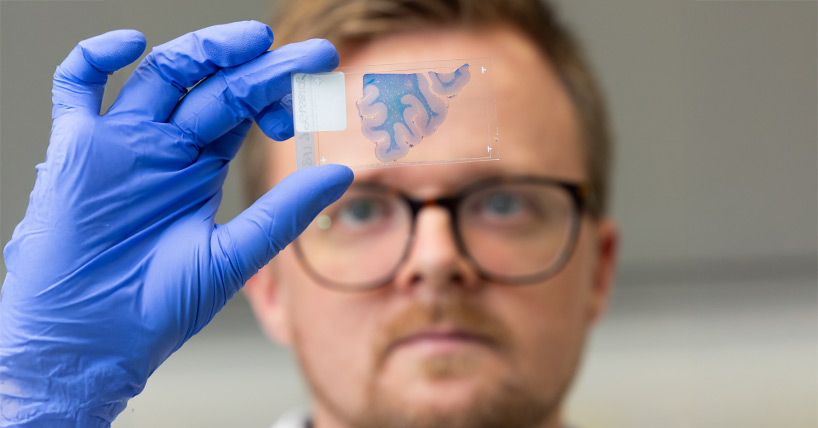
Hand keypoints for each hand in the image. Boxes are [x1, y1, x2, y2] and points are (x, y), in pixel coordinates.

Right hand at [0, 21, 351, 425]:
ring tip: (253, 41)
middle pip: (214, 87)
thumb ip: (283, 213)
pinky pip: (76, 90)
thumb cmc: (159, 307)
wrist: (95, 343)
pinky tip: (132, 44)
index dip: (280, 92)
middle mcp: (164, 148)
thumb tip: (341, 174)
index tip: (321, 83)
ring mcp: (122, 144)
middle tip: (311, 56)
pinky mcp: (78, 150)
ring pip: (161, 76)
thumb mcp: (233, 255)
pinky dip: (95, 59)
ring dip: (203, 51)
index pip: (244, 110)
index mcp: (199, 169)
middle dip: (262, 68)